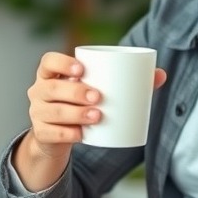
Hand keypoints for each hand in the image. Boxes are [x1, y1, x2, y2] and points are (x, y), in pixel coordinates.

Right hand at [13, 52, 165, 190]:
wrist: (59, 135)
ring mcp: (37, 113)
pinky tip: (81, 134)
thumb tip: (160, 74)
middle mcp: (38, 91)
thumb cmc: (81, 104)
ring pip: (51, 112)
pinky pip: (51, 134)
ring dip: (74, 114)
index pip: (47, 62)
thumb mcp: (95, 89)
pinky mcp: (41, 133)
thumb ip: (126, 80)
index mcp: (50, 74)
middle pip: (51, 88)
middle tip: (98, 97)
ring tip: (97, 115)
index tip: (81, 69)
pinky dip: (67, 134)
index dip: (61, 63)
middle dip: (74, 92)